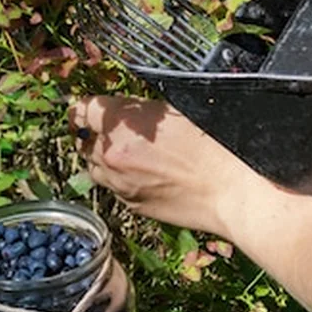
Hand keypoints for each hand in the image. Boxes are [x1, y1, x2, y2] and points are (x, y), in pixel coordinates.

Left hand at [67, 96, 260, 239]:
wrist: (229, 190)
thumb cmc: (212, 144)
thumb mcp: (176, 110)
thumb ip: (141, 109)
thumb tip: (125, 108)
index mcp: (123, 123)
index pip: (83, 110)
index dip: (84, 107)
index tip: (88, 108)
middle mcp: (112, 153)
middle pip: (82, 139)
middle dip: (92, 132)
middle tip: (107, 128)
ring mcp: (118, 182)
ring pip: (92, 165)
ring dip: (101, 156)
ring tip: (124, 152)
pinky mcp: (128, 204)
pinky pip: (111, 186)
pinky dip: (117, 178)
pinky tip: (141, 173)